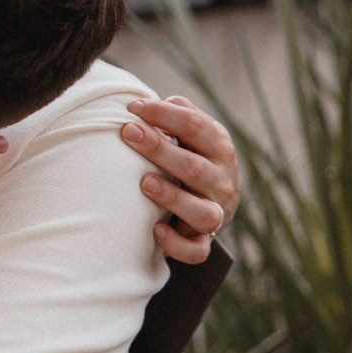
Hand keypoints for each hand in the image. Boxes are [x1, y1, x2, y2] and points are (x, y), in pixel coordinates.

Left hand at [121, 95, 239, 264]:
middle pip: (194, 166)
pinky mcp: (204, 241)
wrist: (215, 204)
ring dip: (172, 197)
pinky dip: (177, 244)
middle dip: (159, 149)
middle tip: (128, 132)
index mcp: (219, 149)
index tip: (132, 108)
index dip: (164, 114)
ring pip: (202, 212)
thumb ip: (179, 114)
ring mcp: (216, 213)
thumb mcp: (194, 134)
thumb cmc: (193, 159)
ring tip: (144, 183)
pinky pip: (196, 250)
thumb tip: (154, 102)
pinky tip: (156, 232)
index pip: (196, 126)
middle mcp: (222, 182)